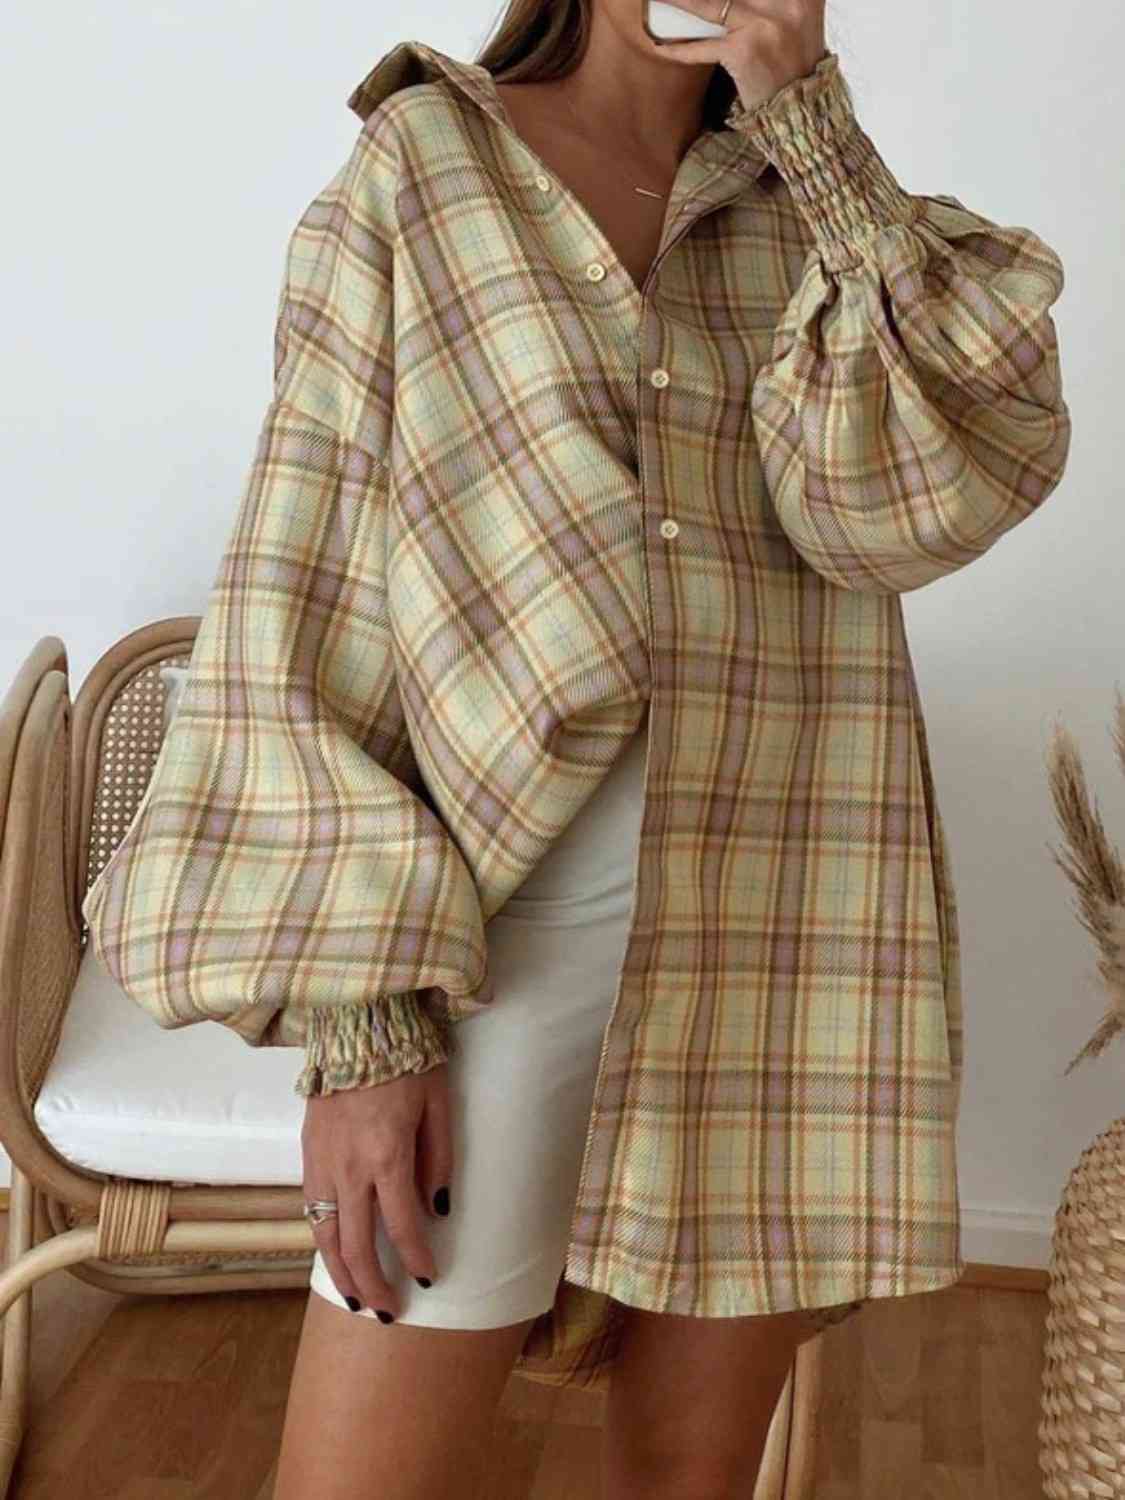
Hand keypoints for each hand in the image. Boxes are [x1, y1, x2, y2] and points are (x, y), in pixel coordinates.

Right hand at [301, 1063, 452, 1315]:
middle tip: (390, 1311)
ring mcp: (321, 1162)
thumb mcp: (439, 1105)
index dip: (416, 1258)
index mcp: (387, 1156)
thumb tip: (437, 1210)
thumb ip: (439, 1160)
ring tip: (356, 1299)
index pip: (402, 1226)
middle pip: (357, 1244)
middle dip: (375, 1285)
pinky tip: (334, 1252)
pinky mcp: (307, 1152)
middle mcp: (348, 1168)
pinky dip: (322, 1239)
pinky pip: (311, 1209)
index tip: (428, 1277)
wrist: (357, 1024)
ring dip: (341, 1272)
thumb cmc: (408, 1061)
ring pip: (324, 1234)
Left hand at [644, 0, 827, 115]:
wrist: (802, 111)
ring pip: (711, 4)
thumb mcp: (800, 17)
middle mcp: (787, 1)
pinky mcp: (744, 52)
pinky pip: (703, 47)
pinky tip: (661, 45)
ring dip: (681, 2)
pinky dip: (680, 49)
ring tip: (660, 0)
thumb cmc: (795, 63)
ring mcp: (764, 24)